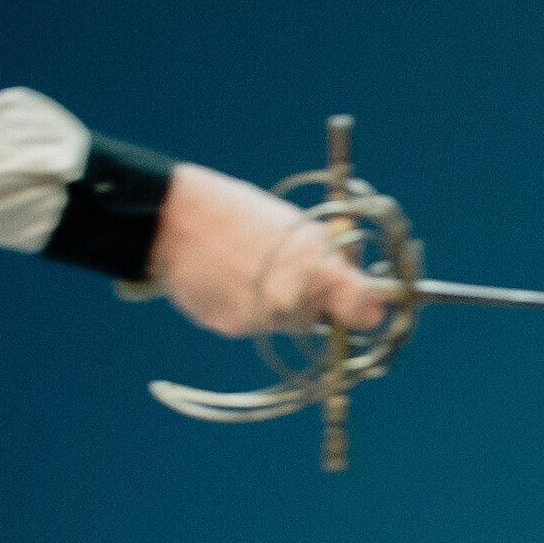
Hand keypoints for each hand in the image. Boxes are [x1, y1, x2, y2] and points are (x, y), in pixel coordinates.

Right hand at [151, 162, 390, 337]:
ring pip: (284, 322)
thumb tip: (360, 281)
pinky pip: (250, 324)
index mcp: (319, 273)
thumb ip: (332, 258)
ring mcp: (260, 320)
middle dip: (314, 303)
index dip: (369, 311)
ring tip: (251, 268)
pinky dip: (246, 307)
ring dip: (278, 304)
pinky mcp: (230, 328)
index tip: (369, 308)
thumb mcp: (301, 226)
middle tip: (292, 273)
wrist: (174, 220)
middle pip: (320, 321)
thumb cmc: (242, 213)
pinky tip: (228, 278)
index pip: (366, 313)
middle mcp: (293, 304)